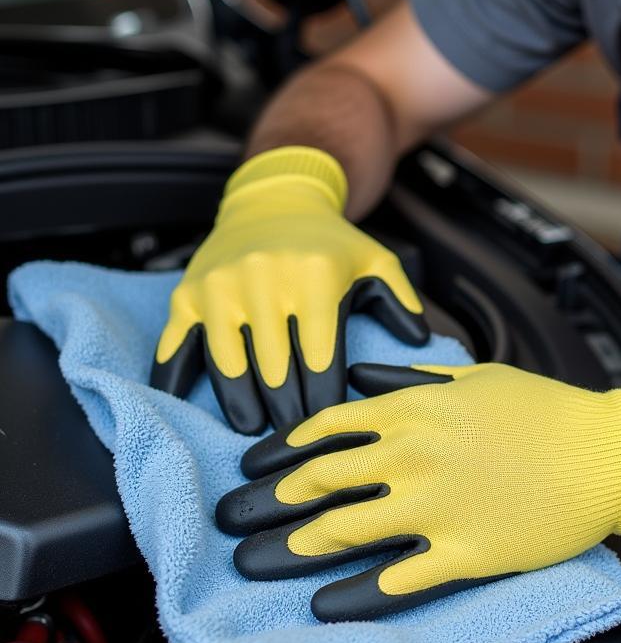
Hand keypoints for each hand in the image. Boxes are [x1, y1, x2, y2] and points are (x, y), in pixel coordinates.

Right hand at [150, 146, 427, 433]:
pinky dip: (177, 379)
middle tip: (294, 440)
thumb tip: (420, 342)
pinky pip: (178, 345)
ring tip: (253, 429)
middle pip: (275, 370)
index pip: (320, 359)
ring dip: (240, 404)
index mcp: (314, 277)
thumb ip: (403, 302)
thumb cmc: (330, 243)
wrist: (273, 201)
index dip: (324, 401)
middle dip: (287, 411)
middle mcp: (263, 280)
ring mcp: (219, 287)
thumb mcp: (376, 261)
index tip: (329, 427)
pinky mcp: (187, 293)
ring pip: (228, 364)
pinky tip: (186, 407)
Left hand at [216, 362, 620, 620]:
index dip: (283, 449)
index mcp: (416, 408)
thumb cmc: (544, 409)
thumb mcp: (474, 375)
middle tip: (236, 517)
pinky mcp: (464, 552)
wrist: (605, 453)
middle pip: (323, 479)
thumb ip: (411, 376)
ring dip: (293, 547)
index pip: (329, 427)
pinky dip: (353, 593)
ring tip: (259, 559)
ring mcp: (436, 506)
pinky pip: (395, 579)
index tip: (256, 466)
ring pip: (345, 530)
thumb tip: (361, 377)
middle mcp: (415, 455)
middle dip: (270, 499)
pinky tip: (324, 603)